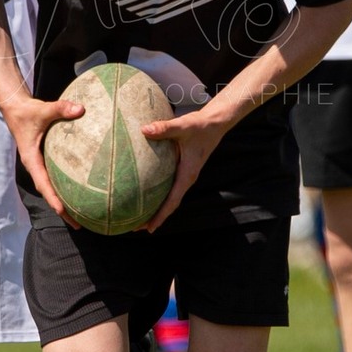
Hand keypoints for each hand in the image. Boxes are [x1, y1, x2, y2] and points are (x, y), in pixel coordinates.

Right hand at [1, 93, 83, 225]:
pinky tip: (81, 191)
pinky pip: (56, 177)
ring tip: (82, 215)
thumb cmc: (27, 111)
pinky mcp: (45, 160)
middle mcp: (35, 166)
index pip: (42, 183)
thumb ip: (61, 109)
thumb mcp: (43, 109)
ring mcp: (39, 165)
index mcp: (31, 160)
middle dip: (61, 209)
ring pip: (52, 187)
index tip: (62, 211)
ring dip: (64, 202)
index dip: (52, 198)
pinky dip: (66, 187)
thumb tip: (81, 109)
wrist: (16, 108)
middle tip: (78, 224)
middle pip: (48, 192)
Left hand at [138, 105, 235, 231]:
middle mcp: (186, 178)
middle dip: (155, 217)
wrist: (215, 122)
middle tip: (136, 228)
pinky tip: (146, 193)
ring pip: (170, 197)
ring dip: (156, 208)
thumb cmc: (201, 125)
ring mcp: (184, 175)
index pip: (173, 200)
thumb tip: (144, 130)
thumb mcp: (183, 126)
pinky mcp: (182, 169)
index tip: (149, 228)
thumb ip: (164, 128)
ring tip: (138, 216)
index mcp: (187, 174)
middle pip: (170, 204)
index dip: (161, 215)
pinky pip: (169, 187)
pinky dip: (158, 195)